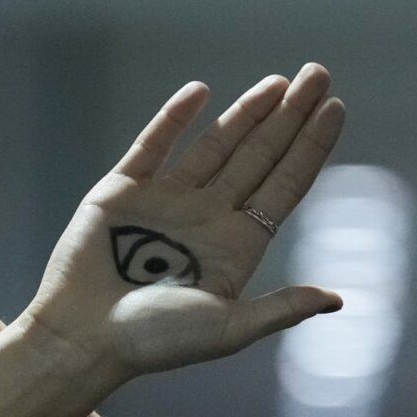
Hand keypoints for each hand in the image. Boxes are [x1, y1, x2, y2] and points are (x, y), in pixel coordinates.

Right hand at [17, 68, 345, 381]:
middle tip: (318, 74)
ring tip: (279, 81)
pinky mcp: (122, 191)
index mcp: (234, 247)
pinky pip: (154, 144)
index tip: (336, 108)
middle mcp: (205, 218)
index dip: (311, 147)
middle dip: (289, 115)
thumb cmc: (152, 342)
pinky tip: (202, 92)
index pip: (284, 185)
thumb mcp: (226, 329)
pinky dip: (175, 117)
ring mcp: (165, 201)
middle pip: (258, 156)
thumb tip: (336, 298)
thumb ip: (280, 309)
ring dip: (246, 112)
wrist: (80, 338)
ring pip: (215, 144)